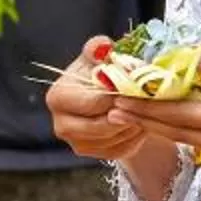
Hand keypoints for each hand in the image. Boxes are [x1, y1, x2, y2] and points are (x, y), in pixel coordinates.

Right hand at [47, 36, 158, 163]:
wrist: (104, 96)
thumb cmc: (100, 73)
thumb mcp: (97, 57)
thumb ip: (97, 49)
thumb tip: (103, 46)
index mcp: (58, 97)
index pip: (91, 102)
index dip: (116, 96)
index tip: (134, 87)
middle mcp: (60, 125)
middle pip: (100, 126)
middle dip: (125, 113)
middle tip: (143, 101)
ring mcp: (76, 143)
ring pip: (113, 139)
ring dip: (132, 124)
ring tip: (143, 108)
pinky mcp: (93, 154)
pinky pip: (120, 149)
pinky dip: (134, 136)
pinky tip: (139, 120)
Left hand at [105, 50, 200, 184]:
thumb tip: (199, 57)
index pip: (180, 116)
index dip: (147, 109)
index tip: (119, 102)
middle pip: (178, 135)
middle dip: (145, 122)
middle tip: (113, 112)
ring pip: (197, 146)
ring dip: (169, 132)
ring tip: (142, 118)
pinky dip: (199, 141)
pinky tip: (190, 129)